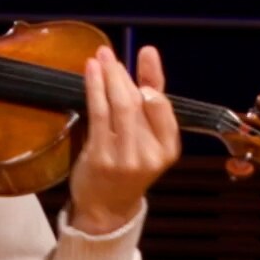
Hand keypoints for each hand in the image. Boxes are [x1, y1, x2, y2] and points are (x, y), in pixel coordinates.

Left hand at [66, 43, 177, 235]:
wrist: (107, 207)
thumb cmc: (128, 166)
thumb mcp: (148, 137)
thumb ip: (151, 97)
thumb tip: (149, 53)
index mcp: (169, 149)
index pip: (162, 105)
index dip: (151, 77)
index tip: (142, 53)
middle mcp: (150, 155)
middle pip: (138, 103)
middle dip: (121, 74)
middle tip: (108, 53)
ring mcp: (125, 158)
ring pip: (118, 106)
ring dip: (107, 77)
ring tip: (99, 57)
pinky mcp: (101, 157)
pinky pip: (99, 115)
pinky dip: (94, 89)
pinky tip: (90, 73)